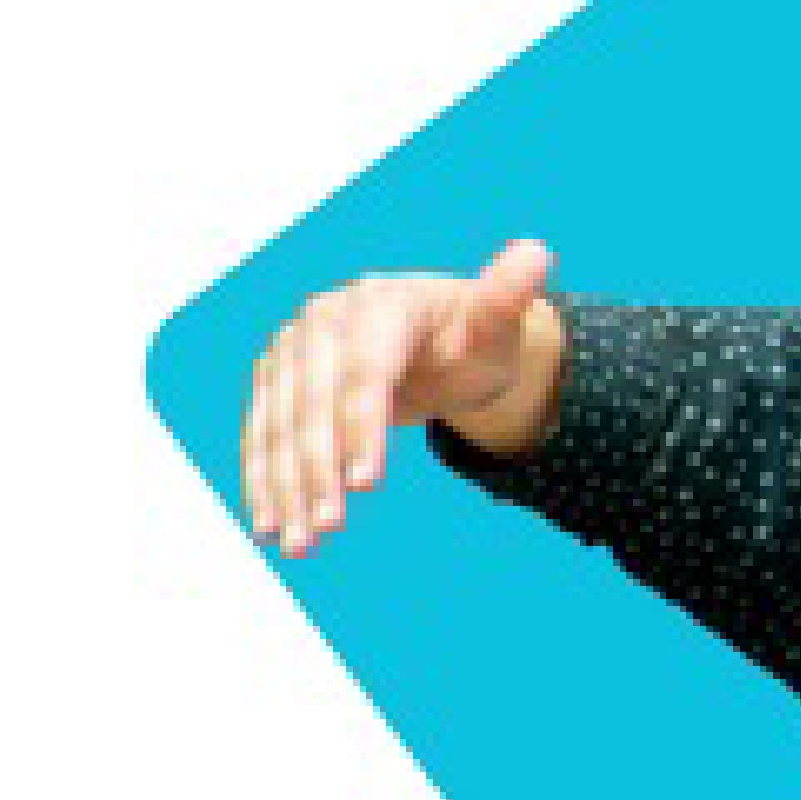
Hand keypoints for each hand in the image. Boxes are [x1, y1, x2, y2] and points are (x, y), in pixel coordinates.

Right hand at [243, 238, 560, 554]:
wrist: (437, 343)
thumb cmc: (473, 338)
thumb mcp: (497, 325)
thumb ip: (507, 296)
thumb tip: (537, 253)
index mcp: (379, 304)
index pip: (364, 372)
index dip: (361, 428)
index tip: (367, 486)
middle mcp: (323, 320)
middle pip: (312, 405)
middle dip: (317, 471)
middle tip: (329, 530)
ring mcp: (292, 349)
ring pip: (279, 426)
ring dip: (283, 488)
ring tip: (299, 545)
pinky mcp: (276, 379)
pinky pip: (263, 434)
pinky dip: (263, 481)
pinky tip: (269, 526)